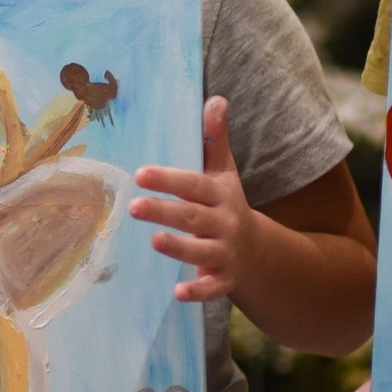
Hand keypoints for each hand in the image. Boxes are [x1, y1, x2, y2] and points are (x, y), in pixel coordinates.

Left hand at [129, 97, 256, 302]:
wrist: (258, 249)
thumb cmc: (227, 203)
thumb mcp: (224, 171)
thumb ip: (215, 138)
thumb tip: (215, 98)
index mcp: (220, 194)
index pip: (194, 184)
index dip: (169, 179)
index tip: (141, 174)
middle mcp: (224, 223)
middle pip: (193, 217)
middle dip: (165, 211)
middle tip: (133, 206)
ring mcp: (226, 252)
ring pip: (202, 251)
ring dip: (179, 247)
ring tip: (154, 240)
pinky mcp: (225, 279)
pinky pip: (214, 288)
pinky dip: (198, 291)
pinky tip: (178, 293)